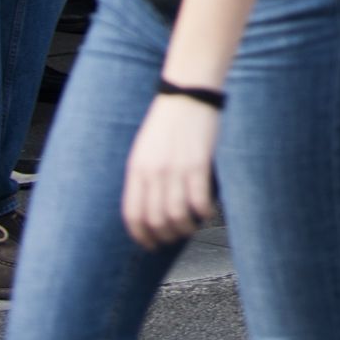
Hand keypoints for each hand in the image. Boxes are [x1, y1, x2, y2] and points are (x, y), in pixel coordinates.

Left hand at [120, 94, 221, 248]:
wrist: (188, 94)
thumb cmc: (168, 121)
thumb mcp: (144, 150)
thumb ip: (143, 177)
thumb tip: (148, 207)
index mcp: (136, 170)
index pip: (133, 215)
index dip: (141, 236)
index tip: (150, 244)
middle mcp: (153, 173)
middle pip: (155, 219)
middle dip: (165, 236)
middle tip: (174, 237)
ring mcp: (175, 169)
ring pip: (177, 215)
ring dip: (185, 228)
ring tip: (192, 227)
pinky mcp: (198, 164)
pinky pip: (199, 201)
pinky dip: (203, 213)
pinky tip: (207, 212)